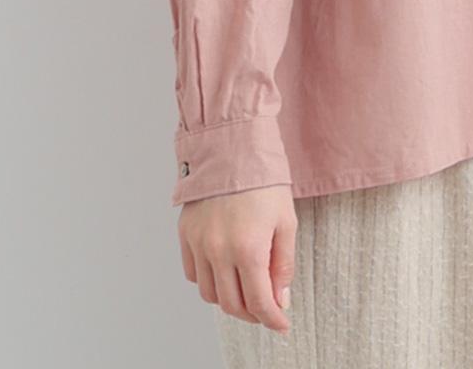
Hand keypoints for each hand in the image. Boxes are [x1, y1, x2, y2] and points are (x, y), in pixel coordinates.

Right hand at [178, 185, 296, 333]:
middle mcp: (219, 251)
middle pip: (231, 304)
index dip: (272, 319)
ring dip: (229, 299)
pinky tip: (225, 271)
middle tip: (267, 308)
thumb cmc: (264, 180)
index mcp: (248, 248)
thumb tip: (281, 298)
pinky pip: (194, 274)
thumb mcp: (286, 220)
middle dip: (252, 313)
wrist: (233, 147)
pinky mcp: (185, 235)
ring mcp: (198, 244)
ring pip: (210, 294)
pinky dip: (209, 281)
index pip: (258, 302)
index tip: (282, 324)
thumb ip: (283, 263)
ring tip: (246, 288)